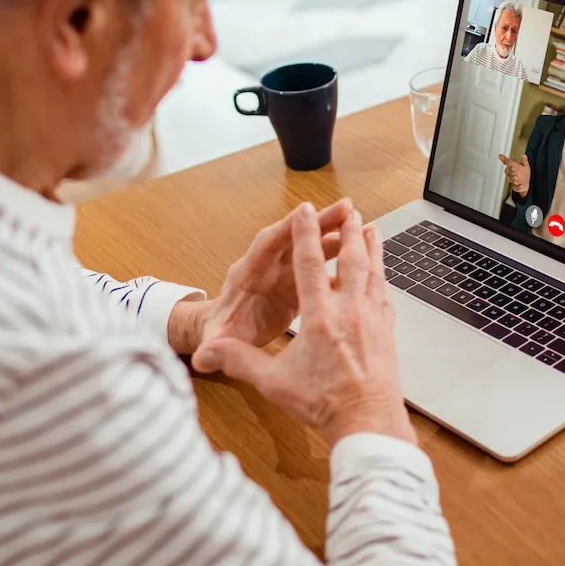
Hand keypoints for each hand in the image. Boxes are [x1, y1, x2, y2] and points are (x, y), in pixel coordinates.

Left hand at [173, 199, 353, 355]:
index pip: (265, 245)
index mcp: (247, 274)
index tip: (304, 214)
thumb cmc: (221, 332)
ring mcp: (281, 271)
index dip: (284, 230)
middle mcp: (266, 266)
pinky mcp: (294, 281)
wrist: (225, 332)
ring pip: (309, 247)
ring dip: (333, 235)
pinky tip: (360, 253)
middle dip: (318, 222)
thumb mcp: (218, 340)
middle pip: (293, 237)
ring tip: (361, 226)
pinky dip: (337, 257)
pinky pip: (317, 263)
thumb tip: (203, 357)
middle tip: (346, 208)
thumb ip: (214, 345)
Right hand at [192, 205, 414, 446]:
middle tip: (348, 210)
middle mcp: (350, 310)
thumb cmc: (323, 405)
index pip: (309, 264)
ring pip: (373, 272)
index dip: (305, 234)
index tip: (305, 210)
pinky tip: (382, 274)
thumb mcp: (274, 383)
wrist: (368, 423)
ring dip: (371, 247)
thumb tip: (208, 354)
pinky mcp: (387, 332)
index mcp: (319, 317)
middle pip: (351, 259)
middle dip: (347, 231)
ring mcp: (373, 319)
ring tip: (371, 228)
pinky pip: (385, 294)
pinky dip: (383, 276)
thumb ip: (240, 361)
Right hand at [498, 153, 530, 197]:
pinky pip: (515, 187)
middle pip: (507, 171)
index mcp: (513, 167)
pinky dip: (517, 186)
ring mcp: (512, 180)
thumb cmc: (524, 175)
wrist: (526, 184)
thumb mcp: (526, 166)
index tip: (500, 156)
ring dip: (512, 178)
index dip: (504, 159)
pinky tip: (520, 185)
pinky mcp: (515, 187)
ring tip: (516, 178)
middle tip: (513, 169)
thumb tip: (524, 155)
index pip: (508, 162)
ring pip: (509, 179)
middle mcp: (511, 173)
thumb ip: (524, 161)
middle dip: (509, 170)